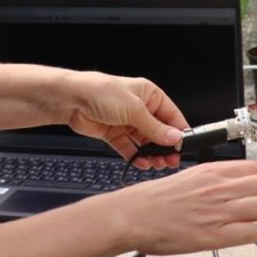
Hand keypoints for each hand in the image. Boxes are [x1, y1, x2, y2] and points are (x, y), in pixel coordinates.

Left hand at [60, 71, 188, 169]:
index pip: (171, 115)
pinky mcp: (114, 133)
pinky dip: (136, 156)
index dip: (178, 132)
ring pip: (144, 141)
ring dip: (151, 153)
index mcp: (149, 95)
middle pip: (158, 131)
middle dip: (165, 146)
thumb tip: (175, 138)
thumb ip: (155, 127)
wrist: (72, 100)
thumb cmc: (102, 92)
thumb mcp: (135, 110)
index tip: (183, 147)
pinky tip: (142, 163)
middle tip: (171, 161)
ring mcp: (126, 121)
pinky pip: (129, 147)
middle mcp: (139, 108)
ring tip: (157, 164)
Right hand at [101, 160, 256, 254]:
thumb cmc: (154, 199)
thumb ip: (211, 180)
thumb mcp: (187, 177)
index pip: (254, 168)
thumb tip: (231, 185)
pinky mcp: (214, 236)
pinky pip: (251, 232)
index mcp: (211, 172)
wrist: (133, 215)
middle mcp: (219, 188)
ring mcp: (218, 212)